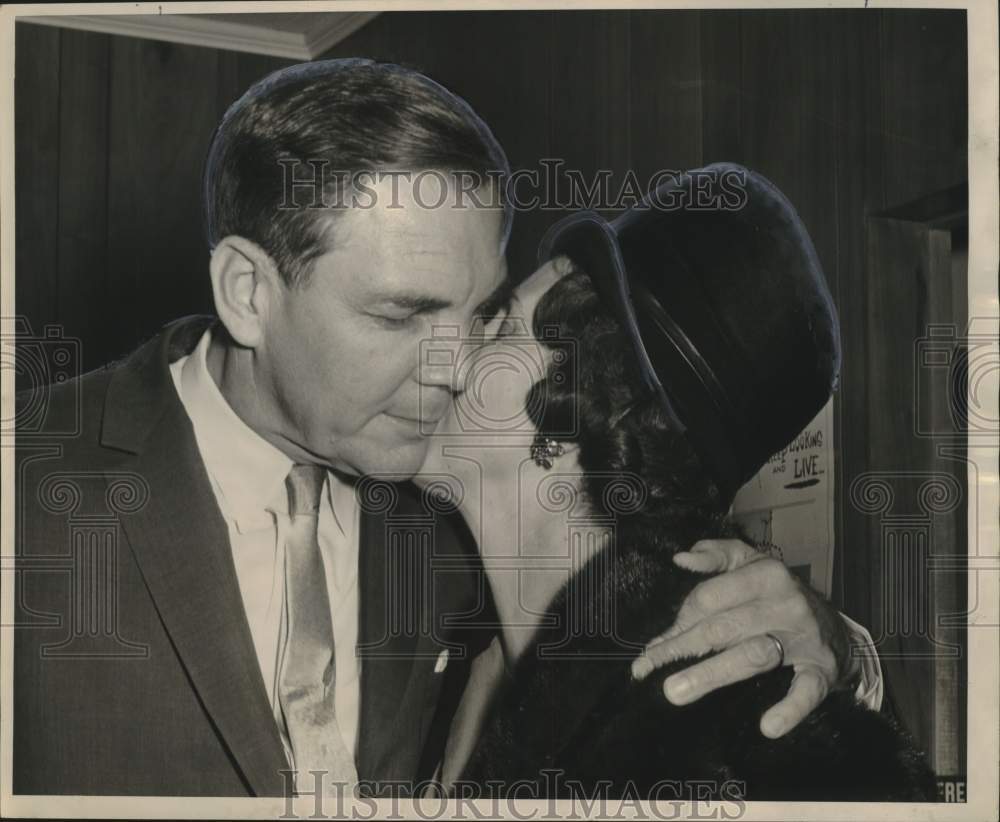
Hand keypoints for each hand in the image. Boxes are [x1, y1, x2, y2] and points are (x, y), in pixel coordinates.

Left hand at [631, 539, 858, 737]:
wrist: (836, 627)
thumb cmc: (779, 593)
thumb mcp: (751, 562)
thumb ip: (715, 555)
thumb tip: (681, 558)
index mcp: (765, 574)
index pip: (710, 597)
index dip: (679, 621)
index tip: (652, 647)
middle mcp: (785, 604)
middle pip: (723, 628)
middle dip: (681, 649)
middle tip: (648, 669)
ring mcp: (803, 639)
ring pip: (753, 656)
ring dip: (713, 674)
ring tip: (676, 692)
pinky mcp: (821, 671)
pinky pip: (806, 690)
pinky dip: (790, 709)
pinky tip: (768, 726)